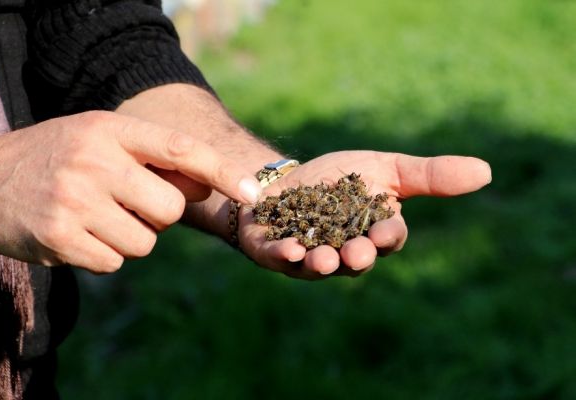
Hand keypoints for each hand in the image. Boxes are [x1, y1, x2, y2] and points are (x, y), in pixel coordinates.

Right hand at [0, 111, 261, 272]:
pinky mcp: (60, 238)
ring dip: (130, 238)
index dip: (220, 171)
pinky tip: (76, 234)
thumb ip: (151, 159)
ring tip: (95, 217)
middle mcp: (94, 161)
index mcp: (108, 129)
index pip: (179, 149)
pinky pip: (114, 262)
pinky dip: (103, 255)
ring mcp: (75, 200)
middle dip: (159, 216)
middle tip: (127, 204)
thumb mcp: (98, 139)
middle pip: (170, 209)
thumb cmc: (52, 158)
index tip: (251, 191)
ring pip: (145, 242)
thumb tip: (206, 184)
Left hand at [237, 151, 491, 278]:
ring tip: (323, 259)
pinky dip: (284, 254)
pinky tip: (287, 248)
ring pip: (319, 266)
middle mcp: (344, 251)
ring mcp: (309, 256)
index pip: (387, 238)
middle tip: (356, 253)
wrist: (286, 179)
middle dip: (358, 256)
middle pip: (356, 259)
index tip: (384, 232)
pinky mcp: (274, 252)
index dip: (387, 236)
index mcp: (374, 233)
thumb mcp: (386, 168)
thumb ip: (429, 175)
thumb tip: (487, 171)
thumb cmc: (339, 178)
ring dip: (322, 263)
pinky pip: (280, 258)